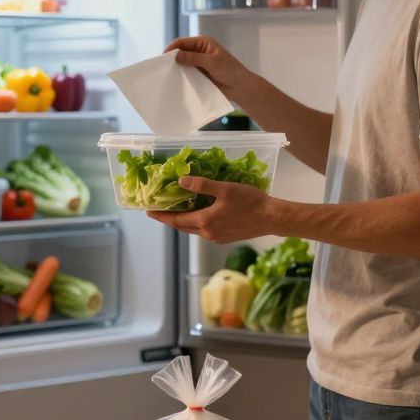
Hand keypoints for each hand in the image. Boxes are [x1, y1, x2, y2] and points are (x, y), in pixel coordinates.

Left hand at [147, 176, 277, 243]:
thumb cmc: (249, 201)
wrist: (271, 218)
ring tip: (175, 212)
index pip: (176, 219)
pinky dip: (195, 224)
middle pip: (182, 227)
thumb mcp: (225, 189)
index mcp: (205, 221)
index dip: (161, 215)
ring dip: (183, 222)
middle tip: (157, 211)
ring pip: (193, 230)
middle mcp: (207, 233)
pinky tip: (198, 216)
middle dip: (169, 219)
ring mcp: (216, 238)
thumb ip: (202, 185)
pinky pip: (204, 231)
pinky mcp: (225, 238)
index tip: (148, 211)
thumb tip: (181, 181)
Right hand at [164, 36, 252, 99]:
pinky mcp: (199, 74)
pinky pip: (187, 74)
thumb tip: (176, 55)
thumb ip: (194, 58)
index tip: (163, 58)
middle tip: (162, 68)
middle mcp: (199, 51)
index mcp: (203, 43)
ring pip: (183, 64)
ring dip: (177, 69)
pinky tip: (175, 82)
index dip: (172, 48)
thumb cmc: (230, 70)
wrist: (240, 87)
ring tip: (166, 76)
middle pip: (181, 52)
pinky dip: (182, 77)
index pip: (183, 42)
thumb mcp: (211, 62)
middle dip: (173, 59)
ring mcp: (199, 63)